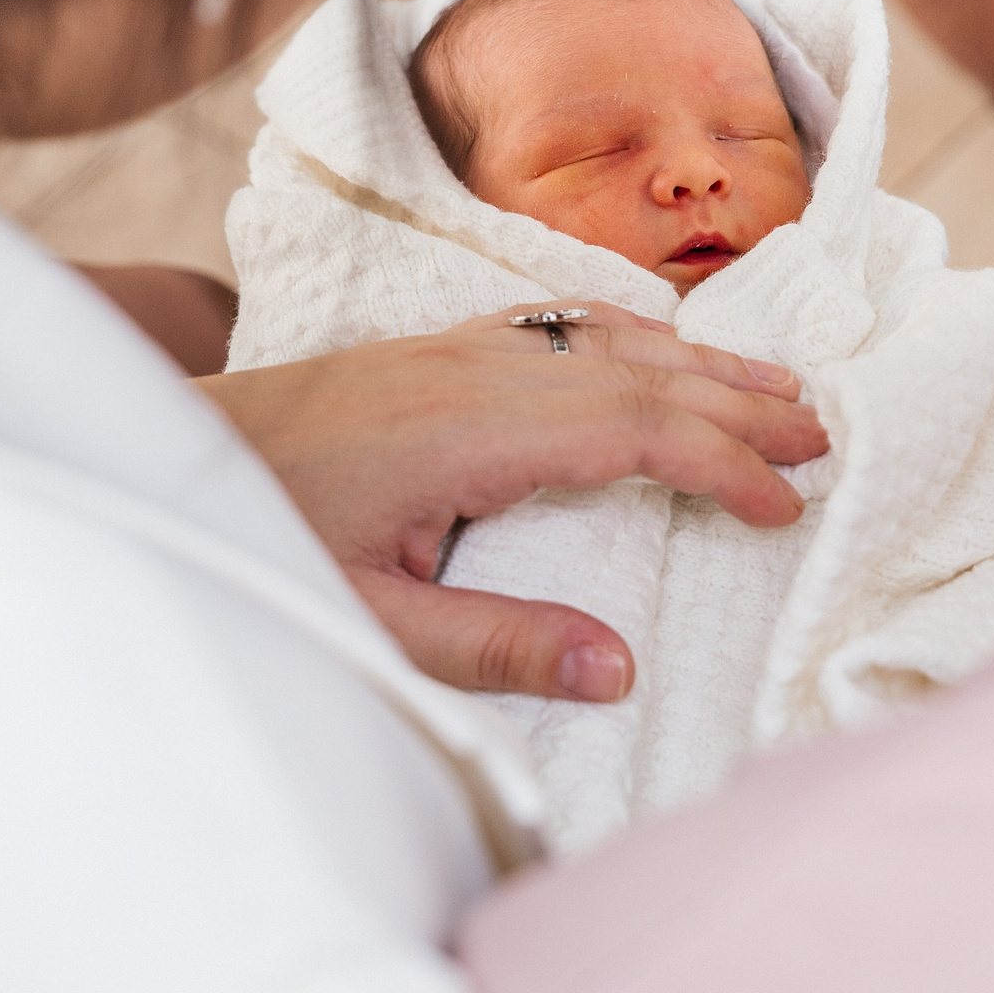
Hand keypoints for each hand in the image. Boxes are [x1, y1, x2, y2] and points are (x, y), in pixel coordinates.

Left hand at [196, 302, 823, 703]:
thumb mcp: (371, 621)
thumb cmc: (264, 540)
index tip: (784, 504)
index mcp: (470, 430)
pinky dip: (632, 332)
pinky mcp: (438, 348)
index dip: (720, 463)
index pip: (632, 431)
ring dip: (700, 360)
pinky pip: (562, 322)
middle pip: (639, 373)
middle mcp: (476, 369)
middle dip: (738, 403)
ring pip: (607, 338)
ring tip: (782, 384)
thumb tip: (619, 669)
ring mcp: (458, 348)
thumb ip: (496, 646)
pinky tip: (663, 343)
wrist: (170, 454)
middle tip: (823, 437)